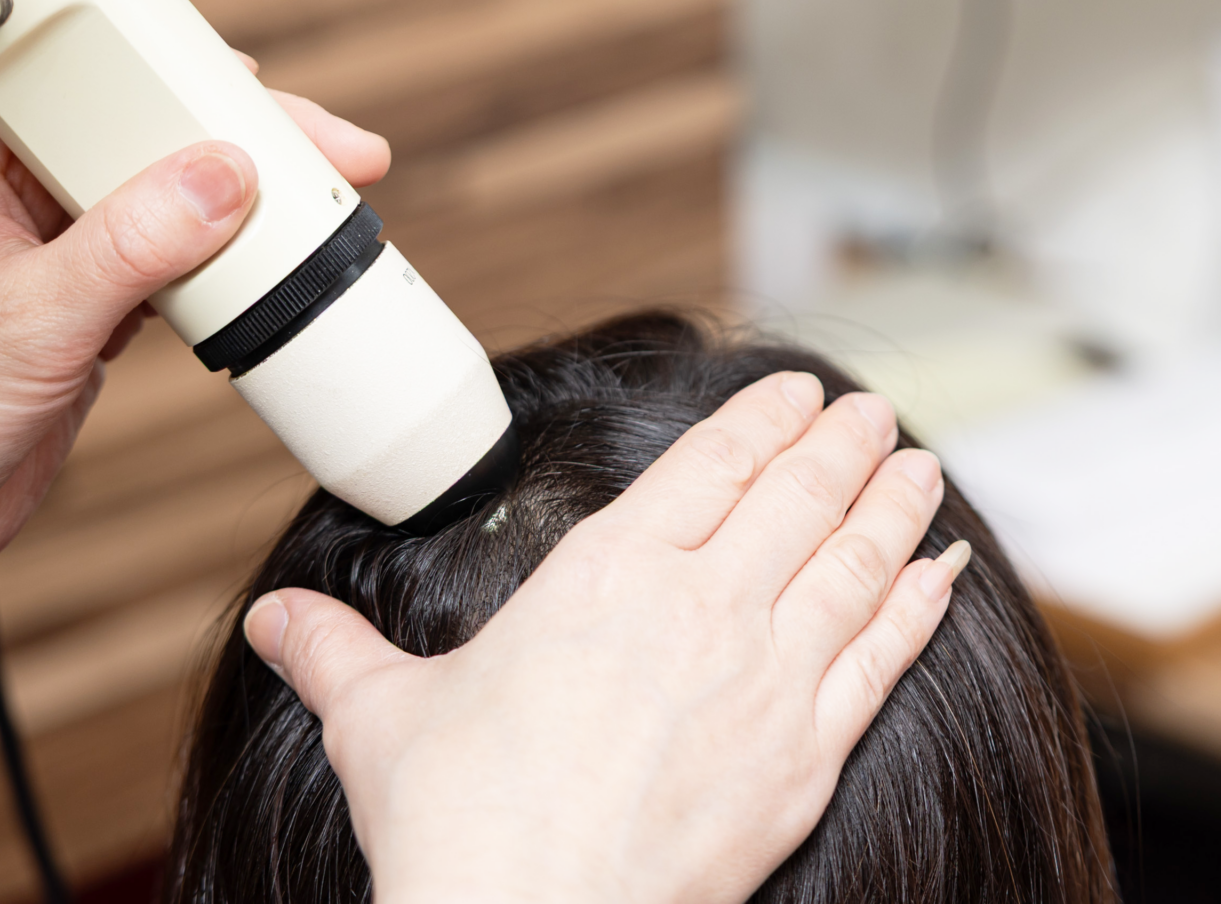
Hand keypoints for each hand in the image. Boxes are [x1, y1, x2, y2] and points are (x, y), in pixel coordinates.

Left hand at [0, 78, 390, 659]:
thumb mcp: (30, 318)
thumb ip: (129, 244)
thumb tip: (226, 176)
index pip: (104, 78)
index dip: (192, 77)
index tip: (271, 97)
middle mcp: (27, 181)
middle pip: (159, 129)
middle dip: (249, 139)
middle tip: (338, 154)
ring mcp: (65, 242)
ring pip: (179, 193)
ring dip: (249, 203)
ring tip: (327, 203)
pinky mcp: (95, 300)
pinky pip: (183, 258)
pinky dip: (234, 264)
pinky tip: (277, 267)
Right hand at [246, 373, 968, 903]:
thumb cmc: (457, 829)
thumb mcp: (380, 721)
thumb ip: (336, 654)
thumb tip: (275, 624)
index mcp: (608, 574)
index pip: (710, 465)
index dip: (762, 419)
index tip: (795, 392)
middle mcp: (702, 608)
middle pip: (797, 496)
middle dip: (843, 444)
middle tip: (874, 411)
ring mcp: (765, 680)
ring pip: (853, 562)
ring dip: (894, 504)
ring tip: (921, 465)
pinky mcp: (804, 756)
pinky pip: (882, 658)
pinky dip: (919, 606)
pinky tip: (945, 574)